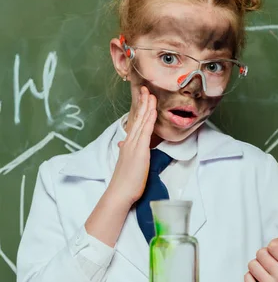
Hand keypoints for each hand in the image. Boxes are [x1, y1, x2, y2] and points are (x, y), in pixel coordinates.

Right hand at [107, 86, 156, 206]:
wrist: (120, 192)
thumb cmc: (125, 182)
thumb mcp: (126, 163)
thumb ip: (126, 152)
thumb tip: (123, 145)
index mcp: (128, 144)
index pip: (136, 122)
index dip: (140, 109)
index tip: (144, 97)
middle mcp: (130, 142)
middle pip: (137, 118)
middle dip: (143, 102)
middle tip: (146, 88)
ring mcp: (134, 145)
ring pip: (141, 122)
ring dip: (147, 107)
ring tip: (150, 94)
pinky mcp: (140, 151)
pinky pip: (146, 132)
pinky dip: (149, 120)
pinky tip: (152, 110)